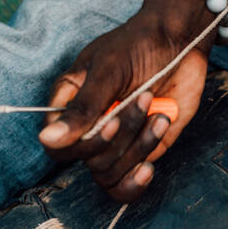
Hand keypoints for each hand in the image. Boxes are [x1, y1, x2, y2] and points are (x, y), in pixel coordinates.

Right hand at [39, 13, 207, 201]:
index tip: (107, 122)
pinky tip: (147, 168)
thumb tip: (48, 139)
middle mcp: (88, 129)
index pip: (55, 146)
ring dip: (138, 147)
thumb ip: (81, 109)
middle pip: (88, 160)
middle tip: (143, 98)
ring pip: (109, 173)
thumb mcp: (107, 71)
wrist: (180, 43)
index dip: (77, 144)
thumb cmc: (138, 46)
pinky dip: (135, 183)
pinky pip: (126, 184)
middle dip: (120, 136)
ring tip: (159, 116)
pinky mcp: (137, 153)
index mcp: (70, 106)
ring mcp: (113, 144)